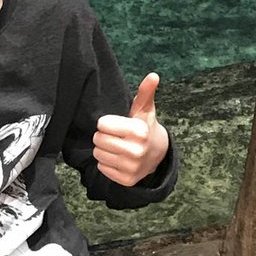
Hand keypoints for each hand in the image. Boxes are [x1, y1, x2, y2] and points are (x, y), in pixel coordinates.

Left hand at [93, 72, 169, 186]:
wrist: (157, 154)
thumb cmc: (145, 126)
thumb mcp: (145, 109)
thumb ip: (145, 91)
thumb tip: (153, 75)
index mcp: (139, 131)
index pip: (102, 125)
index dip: (106, 123)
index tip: (116, 124)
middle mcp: (136, 151)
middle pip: (98, 140)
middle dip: (103, 136)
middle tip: (114, 135)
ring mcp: (132, 167)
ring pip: (98, 154)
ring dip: (103, 149)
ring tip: (116, 146)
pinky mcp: (127, 180)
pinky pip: (102, 168)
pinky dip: (107, 163)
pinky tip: (118, 158)